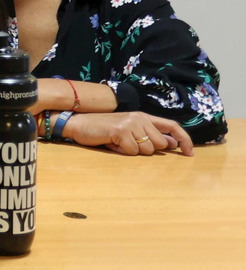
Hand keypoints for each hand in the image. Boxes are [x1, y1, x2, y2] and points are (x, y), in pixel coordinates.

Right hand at [63, 111, 192, 156]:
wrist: (79, 123)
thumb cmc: (104, 130)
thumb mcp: (129, 130)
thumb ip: (150, 135)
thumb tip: (173, 144)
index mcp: (144, 117)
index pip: (172, 126)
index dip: (184, 139)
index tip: (190, 153)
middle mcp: (140, 118)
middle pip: (160, 144)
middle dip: (148, 150)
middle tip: (130, 145)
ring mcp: (130, 124)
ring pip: (147, 150)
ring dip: (134, 152)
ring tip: (119, 144)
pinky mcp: (120, 131)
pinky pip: (132, 151)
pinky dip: (122, 152)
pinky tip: (112, 144)